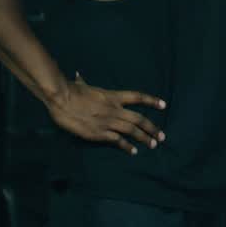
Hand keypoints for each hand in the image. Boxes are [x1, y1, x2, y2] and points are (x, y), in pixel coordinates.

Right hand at [46, 72, 166, 154]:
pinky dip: (127, 146)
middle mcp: (114, 109)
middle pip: (139, 119)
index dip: (152, 101)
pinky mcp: (99, 133)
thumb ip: (84, 82)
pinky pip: (117, 141)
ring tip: (153, 144)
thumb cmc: (70, 90)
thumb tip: (79, 75)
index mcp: (113, 96)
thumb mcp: (82, 85)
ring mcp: (108, 122)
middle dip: (152, 128)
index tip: (163, 105)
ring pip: (131, 131)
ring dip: (144, 138)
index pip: (137, 97)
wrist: (62, 100)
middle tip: (162, 136)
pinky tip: (134, 151)